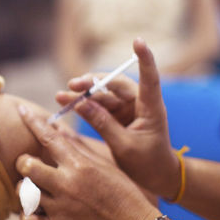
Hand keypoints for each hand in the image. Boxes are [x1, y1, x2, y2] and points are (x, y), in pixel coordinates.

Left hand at [16, 106, 159, 219]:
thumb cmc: (123, 193)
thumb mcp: (104, 164)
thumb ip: (78, 146)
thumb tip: (57, 127)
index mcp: (80, 164)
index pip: (48, 136)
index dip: (32, 121)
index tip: (21, 110)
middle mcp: (67, 184)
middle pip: (26, 165)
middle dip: (24, 162)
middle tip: (30, 165)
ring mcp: (60, 208)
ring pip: (23, 192)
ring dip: (25, 188)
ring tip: (34, 189)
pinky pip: (26, 219)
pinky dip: (27, 214)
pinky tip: (36, 210)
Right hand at [60, 38, 180, 198]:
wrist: (158, 178)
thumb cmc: (148, 164)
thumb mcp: (124, 146)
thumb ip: (103, 124)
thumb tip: (81, 104)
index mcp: (151, 108)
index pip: (149, 78)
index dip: (144, 58)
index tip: (138, 41)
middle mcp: (140, 104)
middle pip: (115, 85)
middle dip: (92, 83)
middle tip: (72, 85)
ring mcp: (129, 110)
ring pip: (103, 96)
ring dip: (83, 96)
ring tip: (61, 96)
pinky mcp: (119, 117)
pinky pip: (99, 107)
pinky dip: (84, 106)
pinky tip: (67, 104)